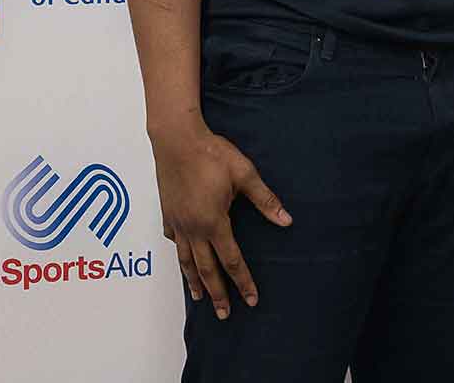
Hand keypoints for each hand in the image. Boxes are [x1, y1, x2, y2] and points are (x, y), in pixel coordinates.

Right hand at [150, 122, 291, 318]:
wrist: (176, 139)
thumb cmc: (212, 153)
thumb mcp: (245, 174)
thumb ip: (265, 200)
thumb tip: (286, 220)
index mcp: (214, 222)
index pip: (232, 260)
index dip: (243, 282)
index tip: (251, 300)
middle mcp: (193, 228)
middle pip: (206, 269)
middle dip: (217, 293)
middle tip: (224, 314)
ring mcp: (177, 222)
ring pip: (186, 260)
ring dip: (194, 281)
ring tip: (199, 298)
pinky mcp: (167, 213)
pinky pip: (175, 241)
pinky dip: (180, 255)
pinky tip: (183, 258)